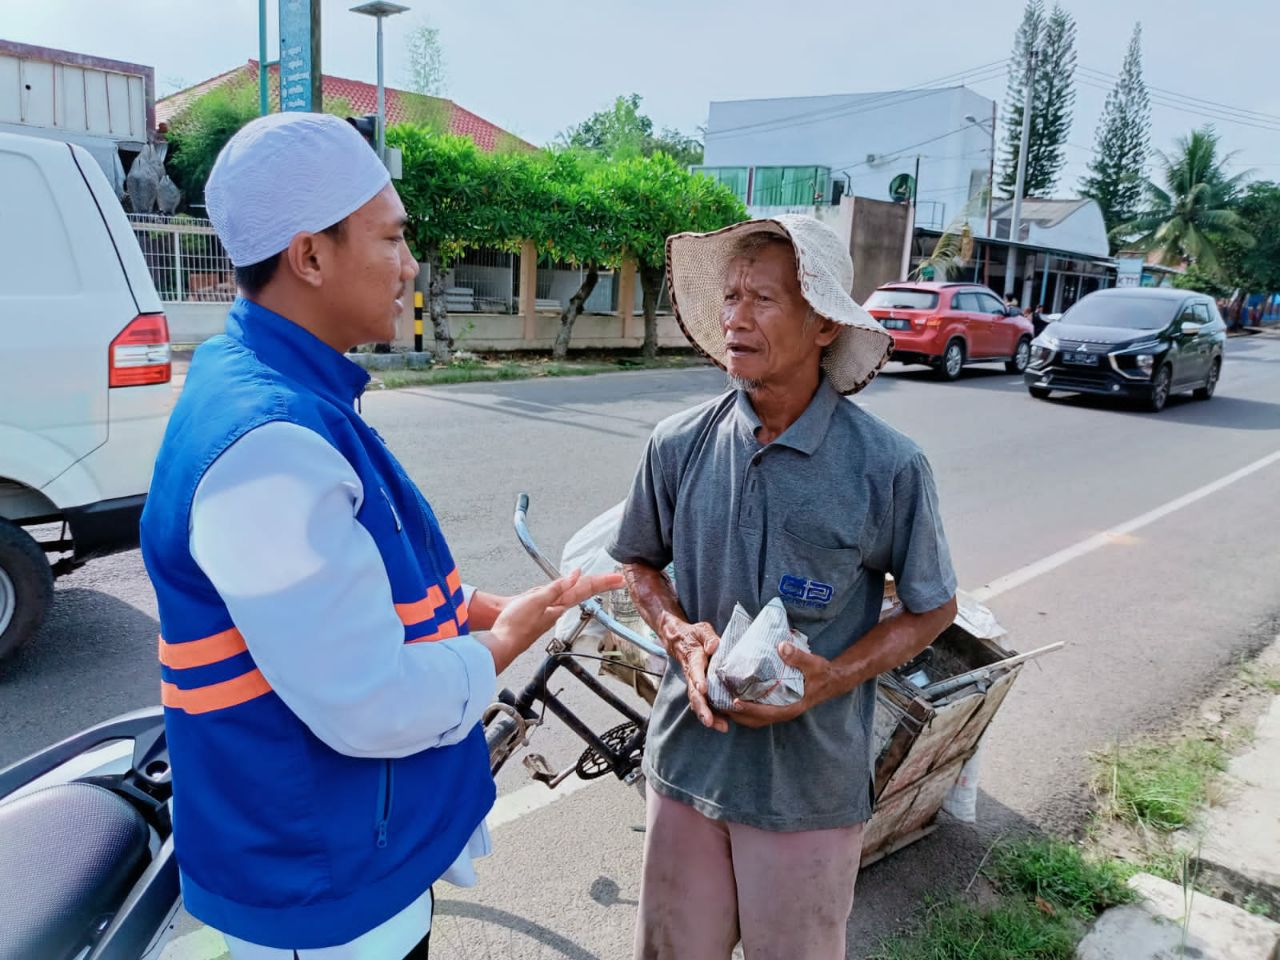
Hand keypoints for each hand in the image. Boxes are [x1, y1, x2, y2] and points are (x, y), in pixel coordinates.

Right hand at [485, 569, 623, 673]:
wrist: (502, 641)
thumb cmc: (515, 623)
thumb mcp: (536, 600)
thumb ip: (556, 588)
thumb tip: (576, 575)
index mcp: (560, 604)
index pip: (585, 589)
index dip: (602, 582)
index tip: (618, 579)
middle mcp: (559, 608)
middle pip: (584, 592)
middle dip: (601, 584)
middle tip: (618, 579)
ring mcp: (551, 611)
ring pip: (575, 595)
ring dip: (590, 586)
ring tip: (603, 581)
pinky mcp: (542, 613)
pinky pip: (563, 598)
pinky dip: (572, 590)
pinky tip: (573, 589)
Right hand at [660, 615, 727, 732]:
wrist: (678, 640)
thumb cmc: (694, 635)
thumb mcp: (702, 630)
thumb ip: (708, 637)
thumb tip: (714, 646)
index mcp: (693, 658)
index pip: (694, 669)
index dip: (698, 679)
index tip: (702, 689)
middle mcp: (691, 674)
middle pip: (694, 693)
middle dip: (701, 708)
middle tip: (709, 721)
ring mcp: (693, 683)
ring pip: (697, 701)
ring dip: (706, 715)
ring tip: (720, 727)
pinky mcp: (698, 689)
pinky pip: (702, 703)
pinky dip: (711, 715)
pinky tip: (722, 724)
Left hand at [729, 642, 843, 728]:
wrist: (832, 680)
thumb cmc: (821, 673)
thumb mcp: (813, 663)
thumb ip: (797, 657)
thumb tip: (781, 647)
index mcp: (791, 707)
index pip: (766, 713)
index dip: (749, 710)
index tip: (733, 702)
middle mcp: (784, 712)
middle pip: (756, 720)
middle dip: (737, 715)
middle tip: (719, 703)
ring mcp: (781, 711)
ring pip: (756, 719)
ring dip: (739, 714)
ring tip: (721, 702)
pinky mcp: (779, 706)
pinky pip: (759, 711)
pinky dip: (746, 709)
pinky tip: (735, 696)